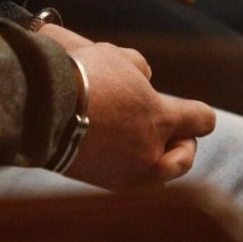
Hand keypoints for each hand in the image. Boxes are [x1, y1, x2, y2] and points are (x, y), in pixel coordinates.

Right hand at [61, 42, 214, 189]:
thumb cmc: (82, 77)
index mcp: (161, 118)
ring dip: (159, 161)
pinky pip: (129, 179)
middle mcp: (149, 152)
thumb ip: (139, 68)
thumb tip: (144, 77)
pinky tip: (119, 152)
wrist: (41, 110)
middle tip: (175, 136)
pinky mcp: (102, 183)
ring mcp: (126, 173)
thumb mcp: (117, 58)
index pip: (202, 121)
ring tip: (146, 147)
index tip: (193, 113)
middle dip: (183, 145)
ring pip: (159, 176)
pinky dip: (131, 167)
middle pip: (184, 158)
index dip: (200, 116)